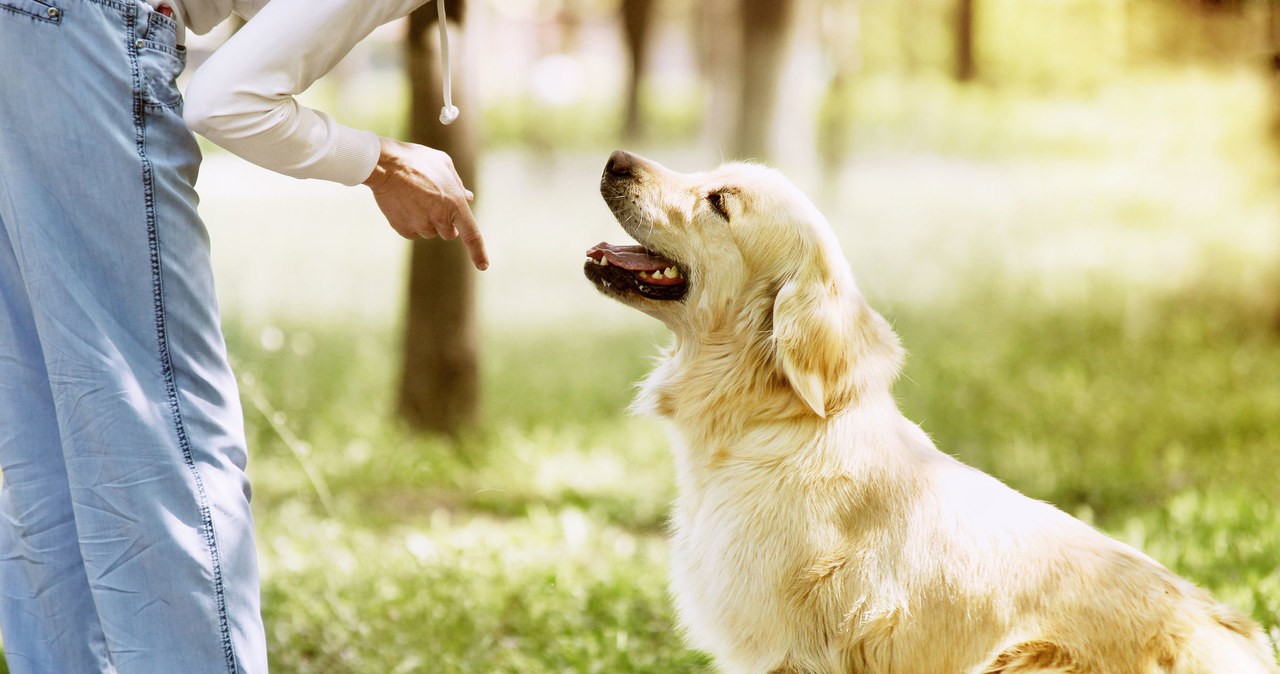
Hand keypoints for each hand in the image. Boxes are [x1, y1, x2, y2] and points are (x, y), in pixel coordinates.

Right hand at [363, 137, 488, 270]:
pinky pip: (413, 232)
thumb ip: (457, 184)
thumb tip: (468, 198)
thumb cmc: (416, 159)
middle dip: (446, 223)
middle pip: (450, 234)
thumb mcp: (443, 164)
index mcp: (455, 204)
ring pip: (430, 233)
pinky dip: (411, 222)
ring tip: (415, 198)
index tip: (483, 266)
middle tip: (434, 203)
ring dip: (427, 221)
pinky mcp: (403, 229)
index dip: (478, 252)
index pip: (471, 235)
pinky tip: (404, 204)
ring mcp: (420, 225)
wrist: (384, 164)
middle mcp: (439, 219)